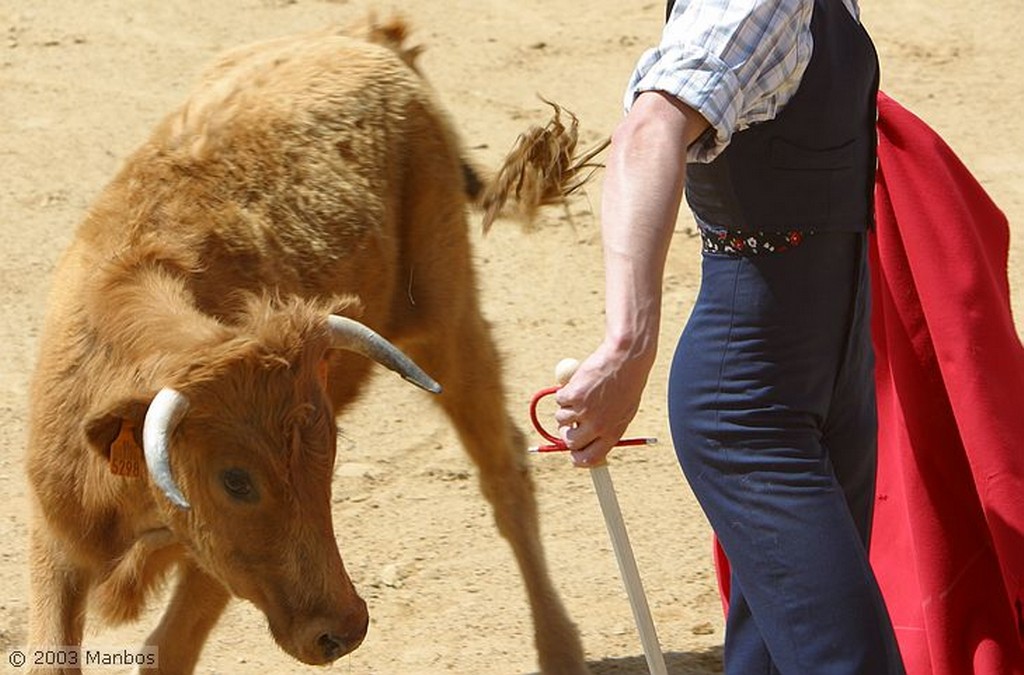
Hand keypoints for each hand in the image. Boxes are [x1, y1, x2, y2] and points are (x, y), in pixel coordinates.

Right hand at [553, 342, 651, 467]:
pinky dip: (564, 391)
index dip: (577, 459)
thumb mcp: (623, 411)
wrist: (626, 358)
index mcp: (612, 433)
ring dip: (565, 408)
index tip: (572, 453)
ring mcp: (584, 411)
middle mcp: (598, 426)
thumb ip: (605, 427)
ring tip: (581, 394)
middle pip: (570, 442)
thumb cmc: (627, 383)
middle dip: (565, 433)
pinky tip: (581, 382)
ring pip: (560, 419)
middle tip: (568, 421)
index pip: (590, 459)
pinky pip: (559, 400)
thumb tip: (584, 441)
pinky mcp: (574, 395)